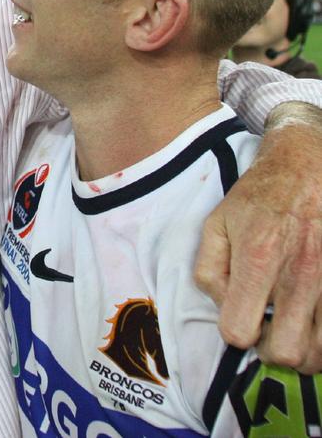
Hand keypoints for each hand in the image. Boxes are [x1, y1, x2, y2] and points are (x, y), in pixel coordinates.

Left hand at [195, 103, 321, 372]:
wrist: (307, 166)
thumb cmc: (259, 197)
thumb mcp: (217, 223)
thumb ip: (209, 269)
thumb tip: (223, 306)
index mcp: (259, 257)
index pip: (240, 331)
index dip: (236, 333)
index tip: (241, 319)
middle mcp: (299, 273)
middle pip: (287, 353)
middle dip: (272, 351)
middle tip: (268, 331)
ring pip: (320, 353)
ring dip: (303, 349)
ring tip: (292, 327)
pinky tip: (311, 316)